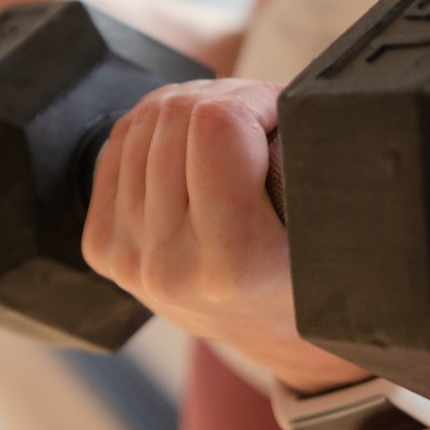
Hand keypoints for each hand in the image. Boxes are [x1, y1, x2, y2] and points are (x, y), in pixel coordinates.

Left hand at [81, 79, 364, 391]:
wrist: (261, 331)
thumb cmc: (306, 273)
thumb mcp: (329, 229)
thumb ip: (311, 166)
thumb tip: (281, 98)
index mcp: (233, 261)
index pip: (218, 126)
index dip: (254, 98)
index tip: (278, 112)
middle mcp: (169, 263)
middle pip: (176, 114)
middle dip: (225, 99)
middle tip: (257, 118)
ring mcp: (126, 256)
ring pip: (143, 121)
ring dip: (190, 109)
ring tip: (228, 133)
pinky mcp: (100, 245)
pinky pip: (118, 143)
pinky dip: (155, 128)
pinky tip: (189, 145)